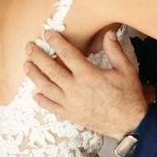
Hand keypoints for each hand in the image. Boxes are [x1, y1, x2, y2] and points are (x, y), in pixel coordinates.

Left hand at [25, 31, 147, 139]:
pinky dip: (42, 101)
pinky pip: (52, 107)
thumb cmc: (129, 95)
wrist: (130, 123)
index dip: (56, 42)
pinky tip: (36, 94)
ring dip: (35, 76)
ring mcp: (71, 103)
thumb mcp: (126, 69)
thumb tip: (109, 33)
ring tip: (26, 65)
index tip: (47, 34)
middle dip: (38, 57)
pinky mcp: (71, 115)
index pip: (67, 54)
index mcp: (88, 74)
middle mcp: (76, 88)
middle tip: (28, 47)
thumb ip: (115, 50)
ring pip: (47, 87)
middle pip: (51, 69)